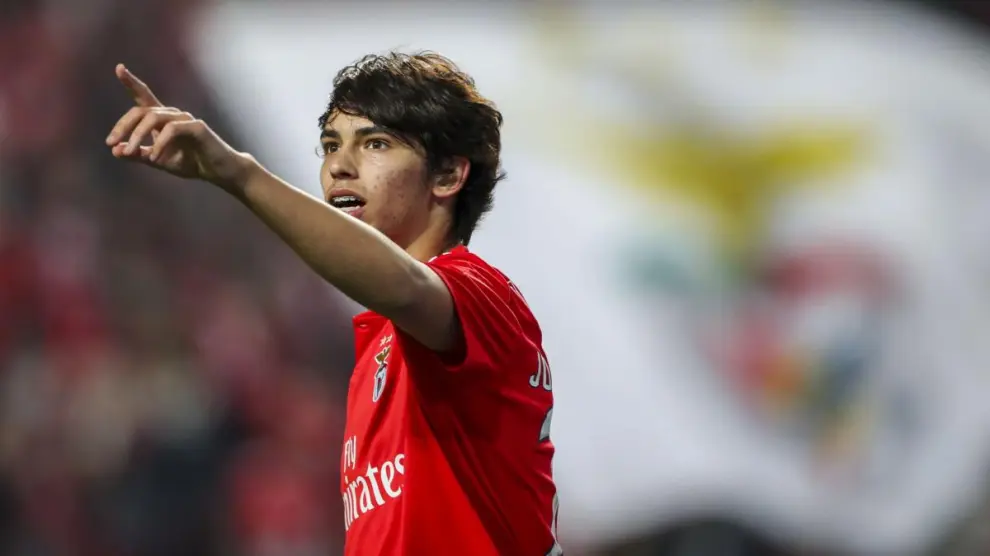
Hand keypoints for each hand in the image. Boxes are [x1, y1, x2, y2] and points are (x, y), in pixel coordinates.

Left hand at [105, 64, 254, 191]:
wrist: (219, 172)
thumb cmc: (191, 162)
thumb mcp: (159, 160)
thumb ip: (138, 154)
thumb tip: (115, 151)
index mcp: (163, 119)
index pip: (144, 96)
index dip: (131, 82)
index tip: (118, 68)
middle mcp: (173, 114)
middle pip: (141, 110)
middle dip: (123, 126)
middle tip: (111, 143)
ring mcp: (185, 118)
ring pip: (153, 118)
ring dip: (137, 136)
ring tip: (130, 152)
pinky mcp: (197, 127)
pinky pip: (171, 130)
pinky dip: (159, 143)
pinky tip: (154, 158)